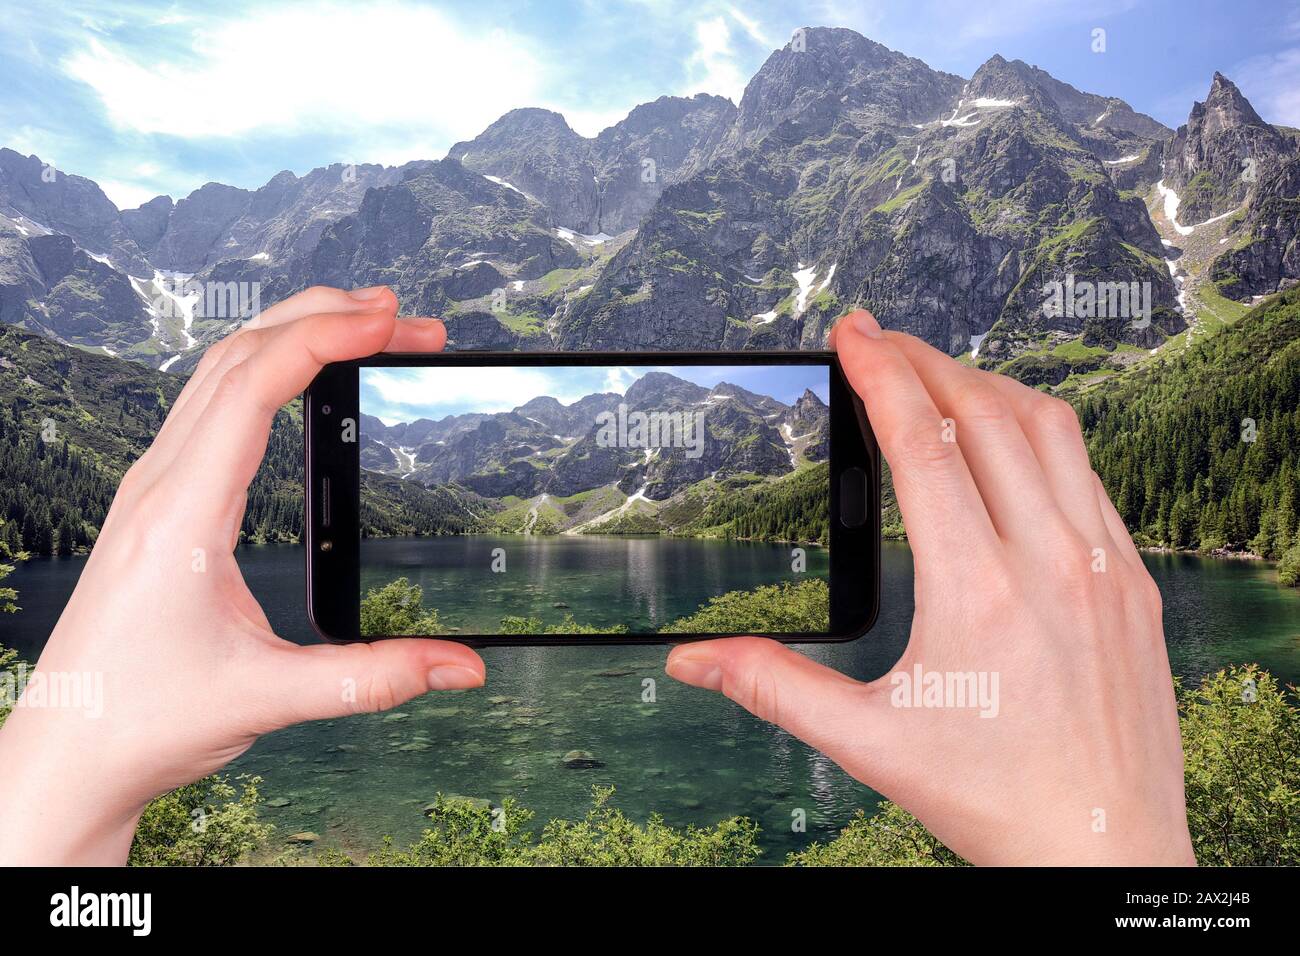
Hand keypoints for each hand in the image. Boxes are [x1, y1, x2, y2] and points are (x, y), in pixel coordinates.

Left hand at [0, 286, 484, 864]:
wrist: (68, 752)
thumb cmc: (142, 719)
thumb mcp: (270, 698)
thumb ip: (375, 678)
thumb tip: (460, 665)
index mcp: (182, 513)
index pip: (254, 386)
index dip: (326, 337)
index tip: (390, 320)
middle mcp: (160, 484)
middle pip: (238, 354)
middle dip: (323, 317)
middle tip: (401, 315)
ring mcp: (153, 487)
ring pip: (218, 371)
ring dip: (291, 334)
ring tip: (364, 327)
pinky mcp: (160, 501)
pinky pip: (210, 404)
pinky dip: (265, 369)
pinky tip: (300, 378)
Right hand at [666, 309, 1194, 865]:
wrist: (1105, 852)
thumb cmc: (996, 801)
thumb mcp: (870, 745)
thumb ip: (775, 689)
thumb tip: (693, 662)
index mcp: (978, 593)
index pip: (923, 444)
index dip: (880, 374)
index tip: (853, 332)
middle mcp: (1048, 563)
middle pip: (985, 414)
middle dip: (926, 360)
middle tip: (881, 340)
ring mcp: (1102, 566)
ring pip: (1050, 429)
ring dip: (987, 385)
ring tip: (939, 373)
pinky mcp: (1132, 581)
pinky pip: (1090, 474)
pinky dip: (1041, 434)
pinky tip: (1010, 442)